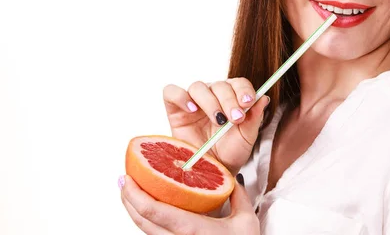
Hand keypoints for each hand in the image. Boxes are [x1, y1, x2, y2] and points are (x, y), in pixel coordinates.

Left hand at [120, 174, 259, 234]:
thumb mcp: (246, 221)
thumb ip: (238, 196)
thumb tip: (232, 180)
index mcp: (191, 230)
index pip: (154, 211)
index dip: (135, 195)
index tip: (128, 179)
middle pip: (141, 221)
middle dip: (128, 199)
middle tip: (124, 181)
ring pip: (145, 230)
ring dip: (135, 211)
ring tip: (132, 194)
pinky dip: (148, 221)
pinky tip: (150, 212)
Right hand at [162, 78, 269, 174]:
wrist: (210, 173)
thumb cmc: (230, 154)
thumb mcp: (246, 138)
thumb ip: (254, 118)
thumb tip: (263, 98)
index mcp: (232, 98)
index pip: (238, 83)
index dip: (243, 90)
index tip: (248, 103)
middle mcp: (213, 96)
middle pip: (220, 85)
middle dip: (229, 100)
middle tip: (235, 118)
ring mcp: (193, 101)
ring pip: (199, 87)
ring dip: (211, 102)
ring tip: (218, 120)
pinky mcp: (174, 110)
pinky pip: (171, 92)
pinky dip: (181, 97)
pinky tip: (192, 110)